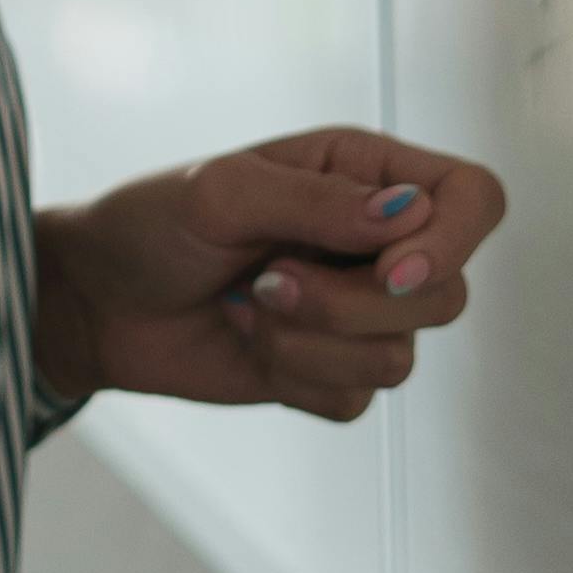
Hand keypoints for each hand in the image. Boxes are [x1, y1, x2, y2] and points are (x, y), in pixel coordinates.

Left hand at [31, 125, 507, 420]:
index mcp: (366, 173)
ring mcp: (357, 311)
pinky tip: (246, 336)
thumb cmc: (152, 222)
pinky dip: (294, 376)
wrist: (97, 299)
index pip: (475, 199)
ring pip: (401, 356)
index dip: (454, 240)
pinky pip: (356, 400)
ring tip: (249, 302)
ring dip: (312, 340)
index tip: (390, 270)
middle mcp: (376, 241)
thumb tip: (406, 219)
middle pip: (447, 294)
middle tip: (270, 279)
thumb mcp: (223, 191)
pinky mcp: (329, 371)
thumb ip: (316, 201)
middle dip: (354, 304)